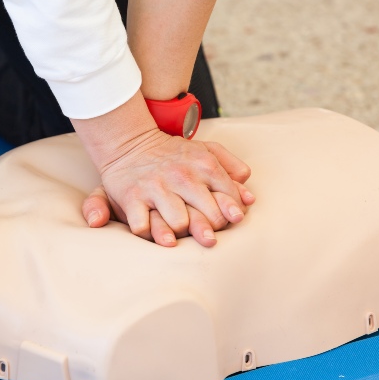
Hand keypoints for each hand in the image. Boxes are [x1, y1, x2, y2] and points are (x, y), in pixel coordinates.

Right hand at [81, 131, 254, 246]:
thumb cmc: (172, 153)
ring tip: (180, 235)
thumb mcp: (206, 149)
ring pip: (179, 224)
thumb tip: (250, 198)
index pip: (229, 197)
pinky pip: (144, 228)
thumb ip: (232, 168)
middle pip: (209, 216)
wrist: (128, 144)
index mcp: (204, 165)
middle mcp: (181, 176)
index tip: (228, 221)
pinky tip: (154, 233)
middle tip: (207, 235)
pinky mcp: (131, 198)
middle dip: (211, 229)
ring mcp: (156, 188)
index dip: (231, 213)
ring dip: (180, 234)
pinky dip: (149, 234)